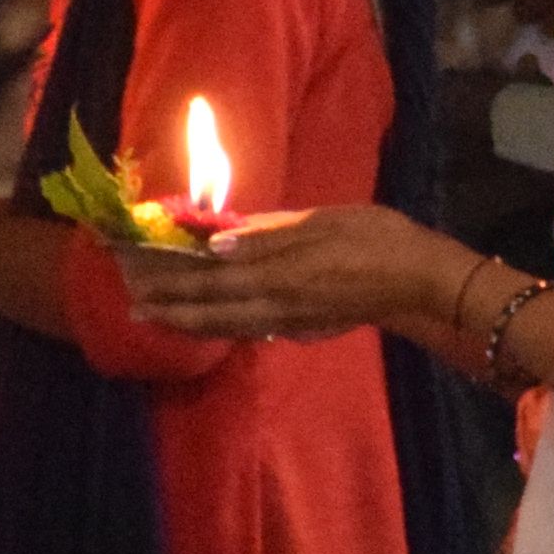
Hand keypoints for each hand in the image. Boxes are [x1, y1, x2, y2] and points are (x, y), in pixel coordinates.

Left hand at [117, 200, 473, 344]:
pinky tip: (211, 323)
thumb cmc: (376, 239)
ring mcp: (289, 322)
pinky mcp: (303, 328)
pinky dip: (221, 327)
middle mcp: (274, 305)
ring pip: (227, 326)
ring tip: (159, 318)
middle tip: (133, 305)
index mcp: (276, 274)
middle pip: (211, 310)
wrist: (421, 282)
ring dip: (189, 322)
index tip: (136, 275)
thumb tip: (214, 243)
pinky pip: (249, 330)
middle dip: (170, 307)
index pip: (210, 278)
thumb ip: (267, 234)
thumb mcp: (320, 223)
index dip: (171, 278)